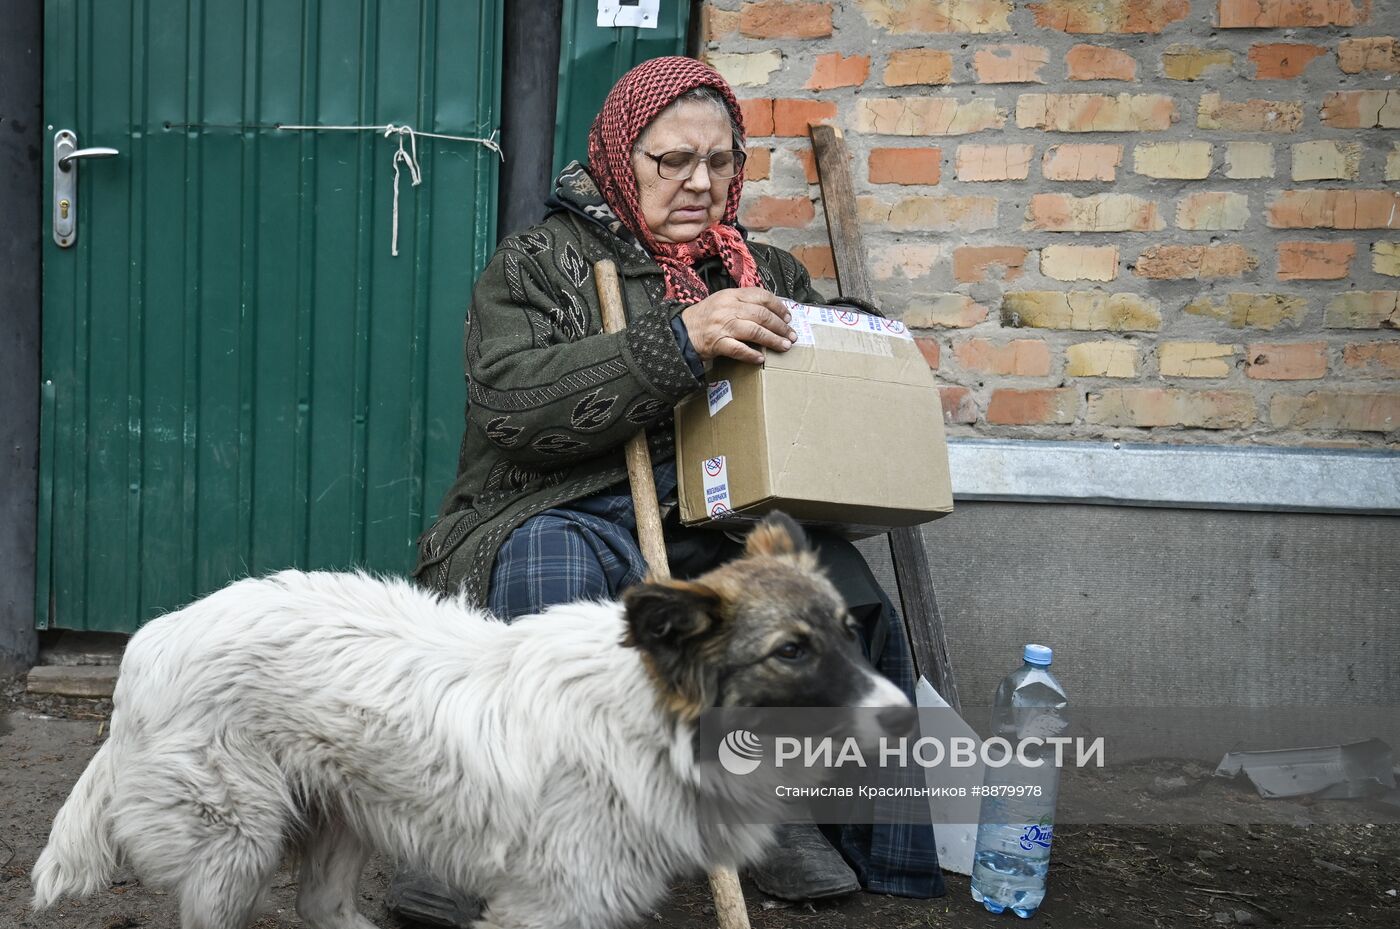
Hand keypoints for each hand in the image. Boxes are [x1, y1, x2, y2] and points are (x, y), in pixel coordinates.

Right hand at [680, 288, 797, 364]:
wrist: (681, 330)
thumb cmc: (705, 317)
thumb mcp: (723, 301)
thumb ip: (744, 303)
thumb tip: (770, 312)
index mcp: (731, 295)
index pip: (761, 296)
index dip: (778, 306)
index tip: (788, 316)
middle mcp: (728, 308)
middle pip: (762, 315)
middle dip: (780, 326)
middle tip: (791, 335)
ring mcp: (722, 326)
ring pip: (755, 331)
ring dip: (773, 340)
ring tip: (784, 346)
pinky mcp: (717, 343)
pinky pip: (738, 349)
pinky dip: (751, 355)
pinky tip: (761, 359)